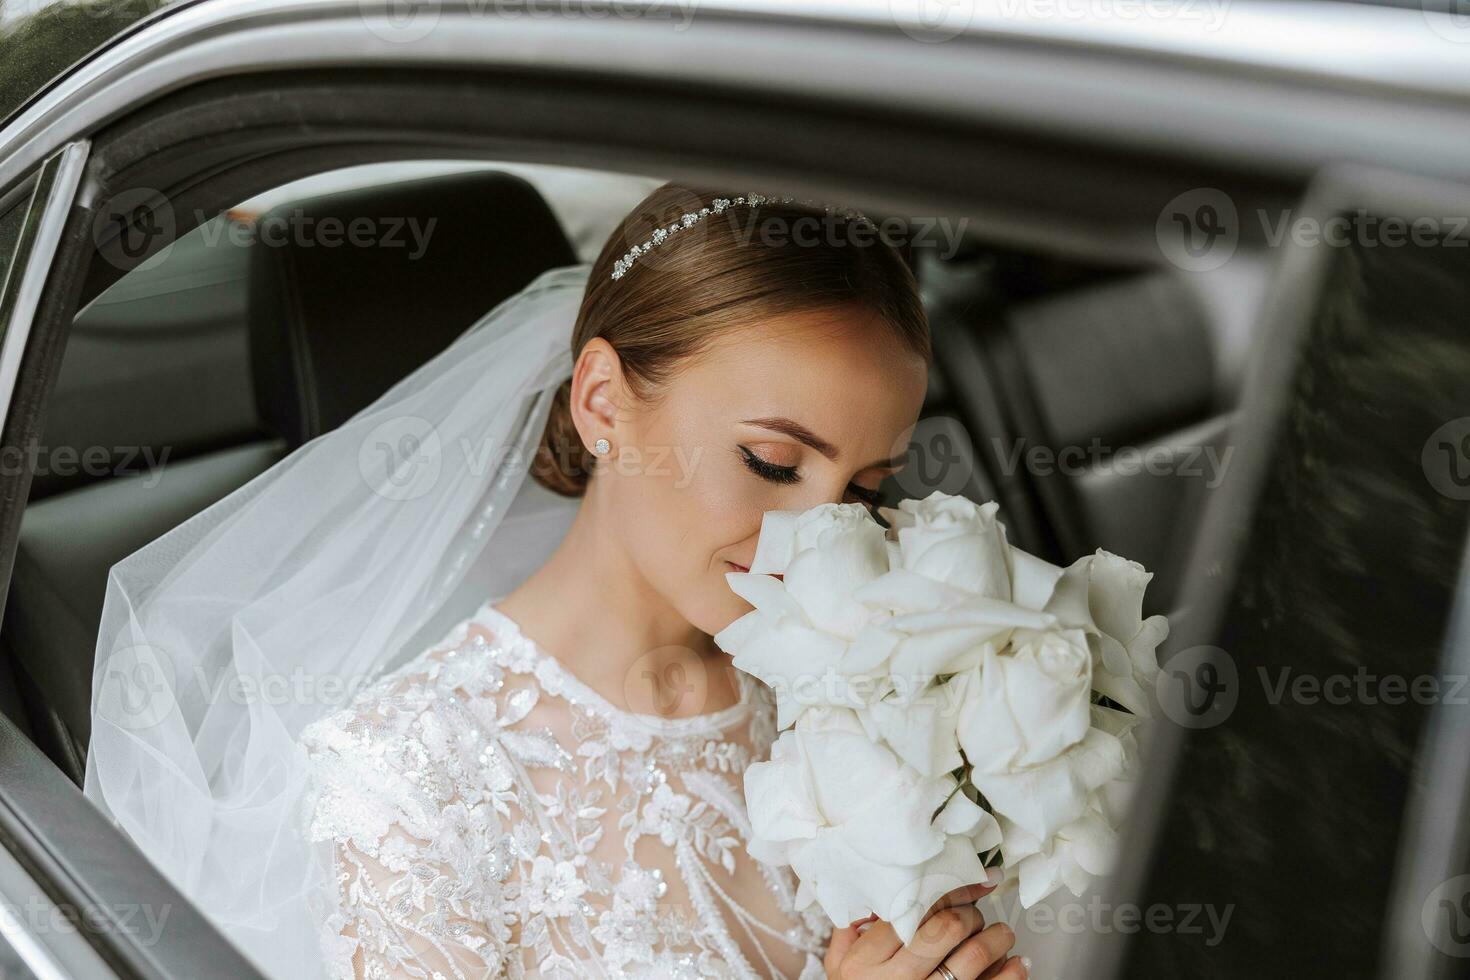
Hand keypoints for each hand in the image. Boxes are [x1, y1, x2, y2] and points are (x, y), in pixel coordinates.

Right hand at [822, 881, 1029, 979]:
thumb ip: (850, 930)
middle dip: (971, 913)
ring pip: (976, 952)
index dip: (948, 892)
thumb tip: (876, 896)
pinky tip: (1016, 963)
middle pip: (949, 926)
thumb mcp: (840, 967)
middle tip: (975, 914)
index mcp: (867, 961)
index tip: (969, 884)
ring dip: (997, 936)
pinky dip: (1013, 972)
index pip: (914, 910)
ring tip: (1000, 934)